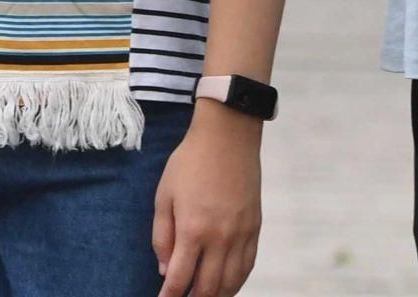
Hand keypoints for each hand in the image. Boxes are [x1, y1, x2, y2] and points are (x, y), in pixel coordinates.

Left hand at [153, 110, 263, 296]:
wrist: (227, 138)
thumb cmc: (189, 163)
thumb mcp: (164, 195)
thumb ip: (162, 236)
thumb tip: (165, 270)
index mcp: (193, 230)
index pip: (180, 279)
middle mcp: (220, 238)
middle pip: (208, 287)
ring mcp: (241, 235)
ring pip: (231, 282)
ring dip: (216, 295)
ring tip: (203, 296)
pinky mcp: (255, 228)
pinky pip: (248, 266)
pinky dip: (236, 282)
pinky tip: (226, 285)